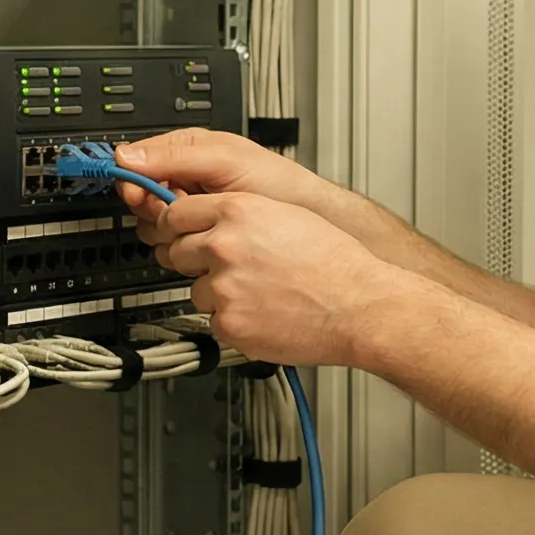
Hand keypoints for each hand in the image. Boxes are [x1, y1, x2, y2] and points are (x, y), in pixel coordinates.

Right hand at [114, 127, 337, 237]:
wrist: (310, 222)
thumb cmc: (279, 183)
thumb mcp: (225, 160)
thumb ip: (176, 156)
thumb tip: (127, 155)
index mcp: (186, 152)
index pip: (138, 166)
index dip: (134, 181)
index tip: (139, 195)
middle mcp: (185, 183)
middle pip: (142, 202)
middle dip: (158, 209)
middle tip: (183, 207)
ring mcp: (193, 214)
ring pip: (155, 229)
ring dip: (172, 232)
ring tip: (204, 224)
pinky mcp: (201, 241)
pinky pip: (173, 249)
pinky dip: (184, 250)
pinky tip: (206, 244)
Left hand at [145, 191, 411, 366]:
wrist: (359, 306)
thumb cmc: (335, 263)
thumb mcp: (286, 215)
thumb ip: (240, 213)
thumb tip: (212, 218)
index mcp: (237, 210)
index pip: (176, 213)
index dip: (178, 226)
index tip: (181, 232)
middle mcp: (224, 245)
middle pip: (176, 252)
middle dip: (196, 261)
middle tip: (229, 267)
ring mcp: (224, 287)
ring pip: (196, 290)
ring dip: (219, 294)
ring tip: (260, 293)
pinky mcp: (229, 323)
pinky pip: (214, 322)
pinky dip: (234, 321)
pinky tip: (265, 313)